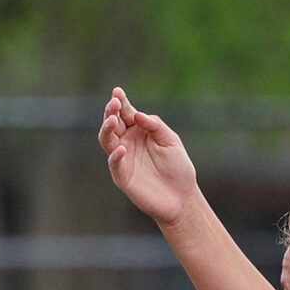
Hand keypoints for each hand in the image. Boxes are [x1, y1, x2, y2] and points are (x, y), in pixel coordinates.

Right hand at [98, 90, 201, 226]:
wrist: (182, 197)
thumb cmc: (178, 167)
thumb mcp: (171, 140)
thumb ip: (155, 125)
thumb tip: (137, 115)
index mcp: (138, 130)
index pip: (125, 113)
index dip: (120, 102)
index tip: (117, 91)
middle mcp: (127, 142)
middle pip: (112, 123)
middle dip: (111, 112)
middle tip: (114, 103)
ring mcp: (123, 158)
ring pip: (107, 140)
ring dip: (107, 129)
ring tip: (112, 120)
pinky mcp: (122, 176)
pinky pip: (114, 163)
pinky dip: (116, 156)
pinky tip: (122, 149)